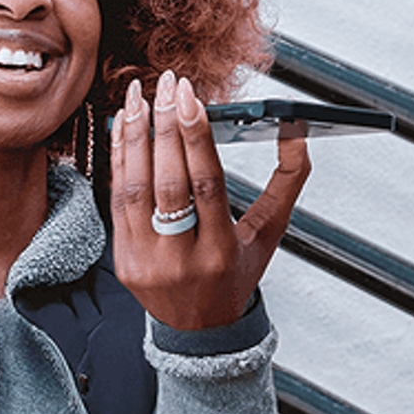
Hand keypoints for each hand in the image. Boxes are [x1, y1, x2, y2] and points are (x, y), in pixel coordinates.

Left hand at [109, 71, 310, 329]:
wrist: (199, 328)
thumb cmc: (236, 274)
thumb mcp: (270, 234)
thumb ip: (287, 181)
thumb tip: (297, 130)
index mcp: (221, 252)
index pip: (207, 186)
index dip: (196, 138)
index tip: (190, 96)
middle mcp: (181, 259)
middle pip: (168, 183)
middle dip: (166, 127)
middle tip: (167, 85)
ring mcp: (146, 261)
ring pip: (135, 190)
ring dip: (134, 138)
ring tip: (139, 97)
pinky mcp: (122, 260)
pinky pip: (116, 202)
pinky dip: (119, 161)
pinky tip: (123, 129)